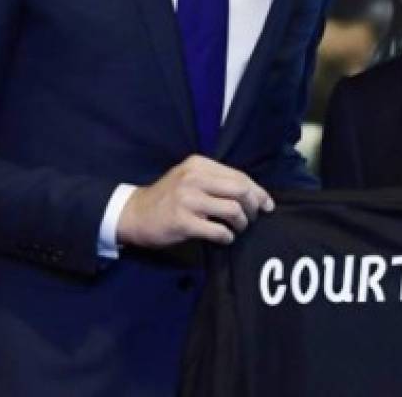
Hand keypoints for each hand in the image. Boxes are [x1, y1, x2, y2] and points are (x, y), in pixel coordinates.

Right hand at [117, 155, 273, 247]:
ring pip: (233, 210)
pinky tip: (224, 238)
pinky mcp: (183, 221)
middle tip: (252, 218)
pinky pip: (218, 230)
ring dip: (241, 223)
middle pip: (240, 190)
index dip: (257, 191)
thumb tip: (252, 193)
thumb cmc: (168, 197)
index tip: (267, 204)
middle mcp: (193, 178)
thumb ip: (215, 180)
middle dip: (253, 207)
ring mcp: (187, 199)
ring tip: (237, 228)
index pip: (239, 175)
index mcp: (198, 164)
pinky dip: (227, 236)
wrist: (135, 214)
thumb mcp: (189, 178)